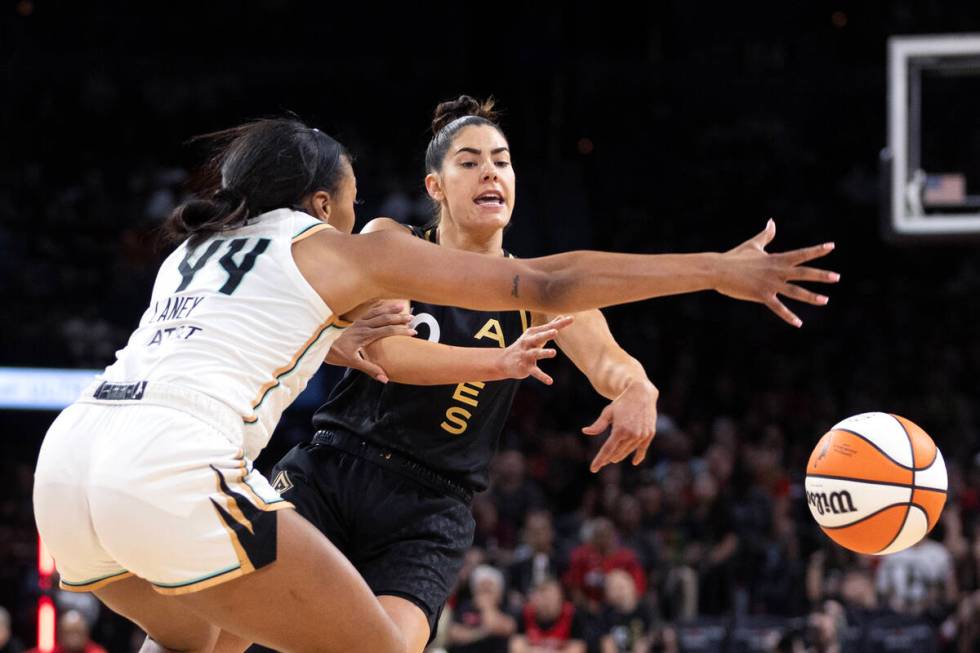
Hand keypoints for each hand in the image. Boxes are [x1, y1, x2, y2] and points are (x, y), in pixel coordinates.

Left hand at [325, 302, 414, 382]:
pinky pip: (367, 308)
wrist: (316, 340)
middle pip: (384, 318)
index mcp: (365, 335)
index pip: (387, 330)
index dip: (401, 331)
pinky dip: (376, 304)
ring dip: (389, 308)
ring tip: (401, 305)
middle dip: (399, 317)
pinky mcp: (352, 318)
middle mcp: (362, 325)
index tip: (413, 331)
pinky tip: (382, 301)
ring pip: (377, 311)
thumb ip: (370, 369)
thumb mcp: (352, 362)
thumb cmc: (333, 352)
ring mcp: (357, 320)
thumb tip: (385, 378)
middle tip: (412, 317)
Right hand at [497, 315, 574, 383]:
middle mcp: (528, 342)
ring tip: (553, 352)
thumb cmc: (524, 346)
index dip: (560, 324)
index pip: (548, 328)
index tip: (571, 319)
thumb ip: (549, 327)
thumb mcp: (534, 335)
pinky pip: (535, 372)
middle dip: (546, 334)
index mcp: (532, 333)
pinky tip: (550, 381)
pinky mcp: (525, 367)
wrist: (504, 361)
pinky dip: (542, 376)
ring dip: (544, 353)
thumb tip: (561, 316)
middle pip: (538, 337)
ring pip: (536, 353)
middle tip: (555, 332)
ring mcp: (526, 355)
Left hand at [582, 378, 658, 471]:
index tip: (593, 469)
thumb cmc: (622, 403)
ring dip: (620, 455)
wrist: (641, 394)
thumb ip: (598, 425)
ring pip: (628, 451)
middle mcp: (631, 435)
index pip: (607, 450)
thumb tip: (585, 431)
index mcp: (619, 430)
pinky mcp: (649, 434)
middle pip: (617, 452)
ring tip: (613, 458)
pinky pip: (642, 449)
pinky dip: (638, 456)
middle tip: (603, 461)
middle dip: (609, 458)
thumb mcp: (608, 412)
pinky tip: (634, 462)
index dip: (599, 460)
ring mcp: (642, 436)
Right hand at [716, 219, 839, 326]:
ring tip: (825, 300)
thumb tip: (772, 221)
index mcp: (776, 259)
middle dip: (821, 275)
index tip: (832, 247)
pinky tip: (798, 323)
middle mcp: (776, 271)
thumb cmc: (734, 257)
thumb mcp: (753, 245)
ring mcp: (769, 284)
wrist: (718, 269)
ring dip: (811, 296)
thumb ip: (766, 235)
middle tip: (837, 277)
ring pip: (795, 291)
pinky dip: (788, 316)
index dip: (817, 250)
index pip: (801, 254)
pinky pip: (778, 307)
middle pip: (803, 273)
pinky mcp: (761, 295)